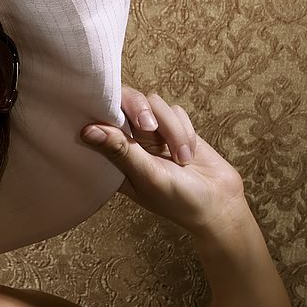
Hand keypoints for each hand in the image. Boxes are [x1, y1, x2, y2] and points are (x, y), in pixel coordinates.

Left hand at [81, 85, 246, 235]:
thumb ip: (120, 150)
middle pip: (127, 102)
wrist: (220, 203)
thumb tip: (87, 130)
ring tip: (182, 159)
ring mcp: (153, 134)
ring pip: (155, 104)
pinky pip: (175, 111)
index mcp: (115, 157)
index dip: (106, 110)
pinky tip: (189, 155)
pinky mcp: (175, 128)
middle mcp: (130, 142)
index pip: (101, 122)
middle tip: (149, 126)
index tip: (117, 116)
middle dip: (141, 110)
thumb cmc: (178, 199)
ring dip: (172, 130)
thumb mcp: (147, 176)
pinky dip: (185, 131)